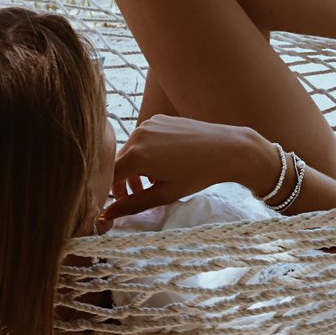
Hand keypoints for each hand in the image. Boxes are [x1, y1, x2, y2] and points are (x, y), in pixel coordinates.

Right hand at [101, 115, 272, 222]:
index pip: (109, 176)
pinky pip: (144, 139)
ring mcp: (149, 124)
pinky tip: (163, 165)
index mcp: (136, 155)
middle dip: (123, 182)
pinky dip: (146, 154)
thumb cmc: (198, 173)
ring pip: (131, 151)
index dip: (110, 192)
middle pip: (119, 162)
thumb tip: (108, 215)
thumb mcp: (164, 194)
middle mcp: (138, 135)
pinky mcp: (159, 119)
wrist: (227, 148)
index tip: (116, 204)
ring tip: (152, 184)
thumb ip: (133, 205)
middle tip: (135, 198)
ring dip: (136, 169)